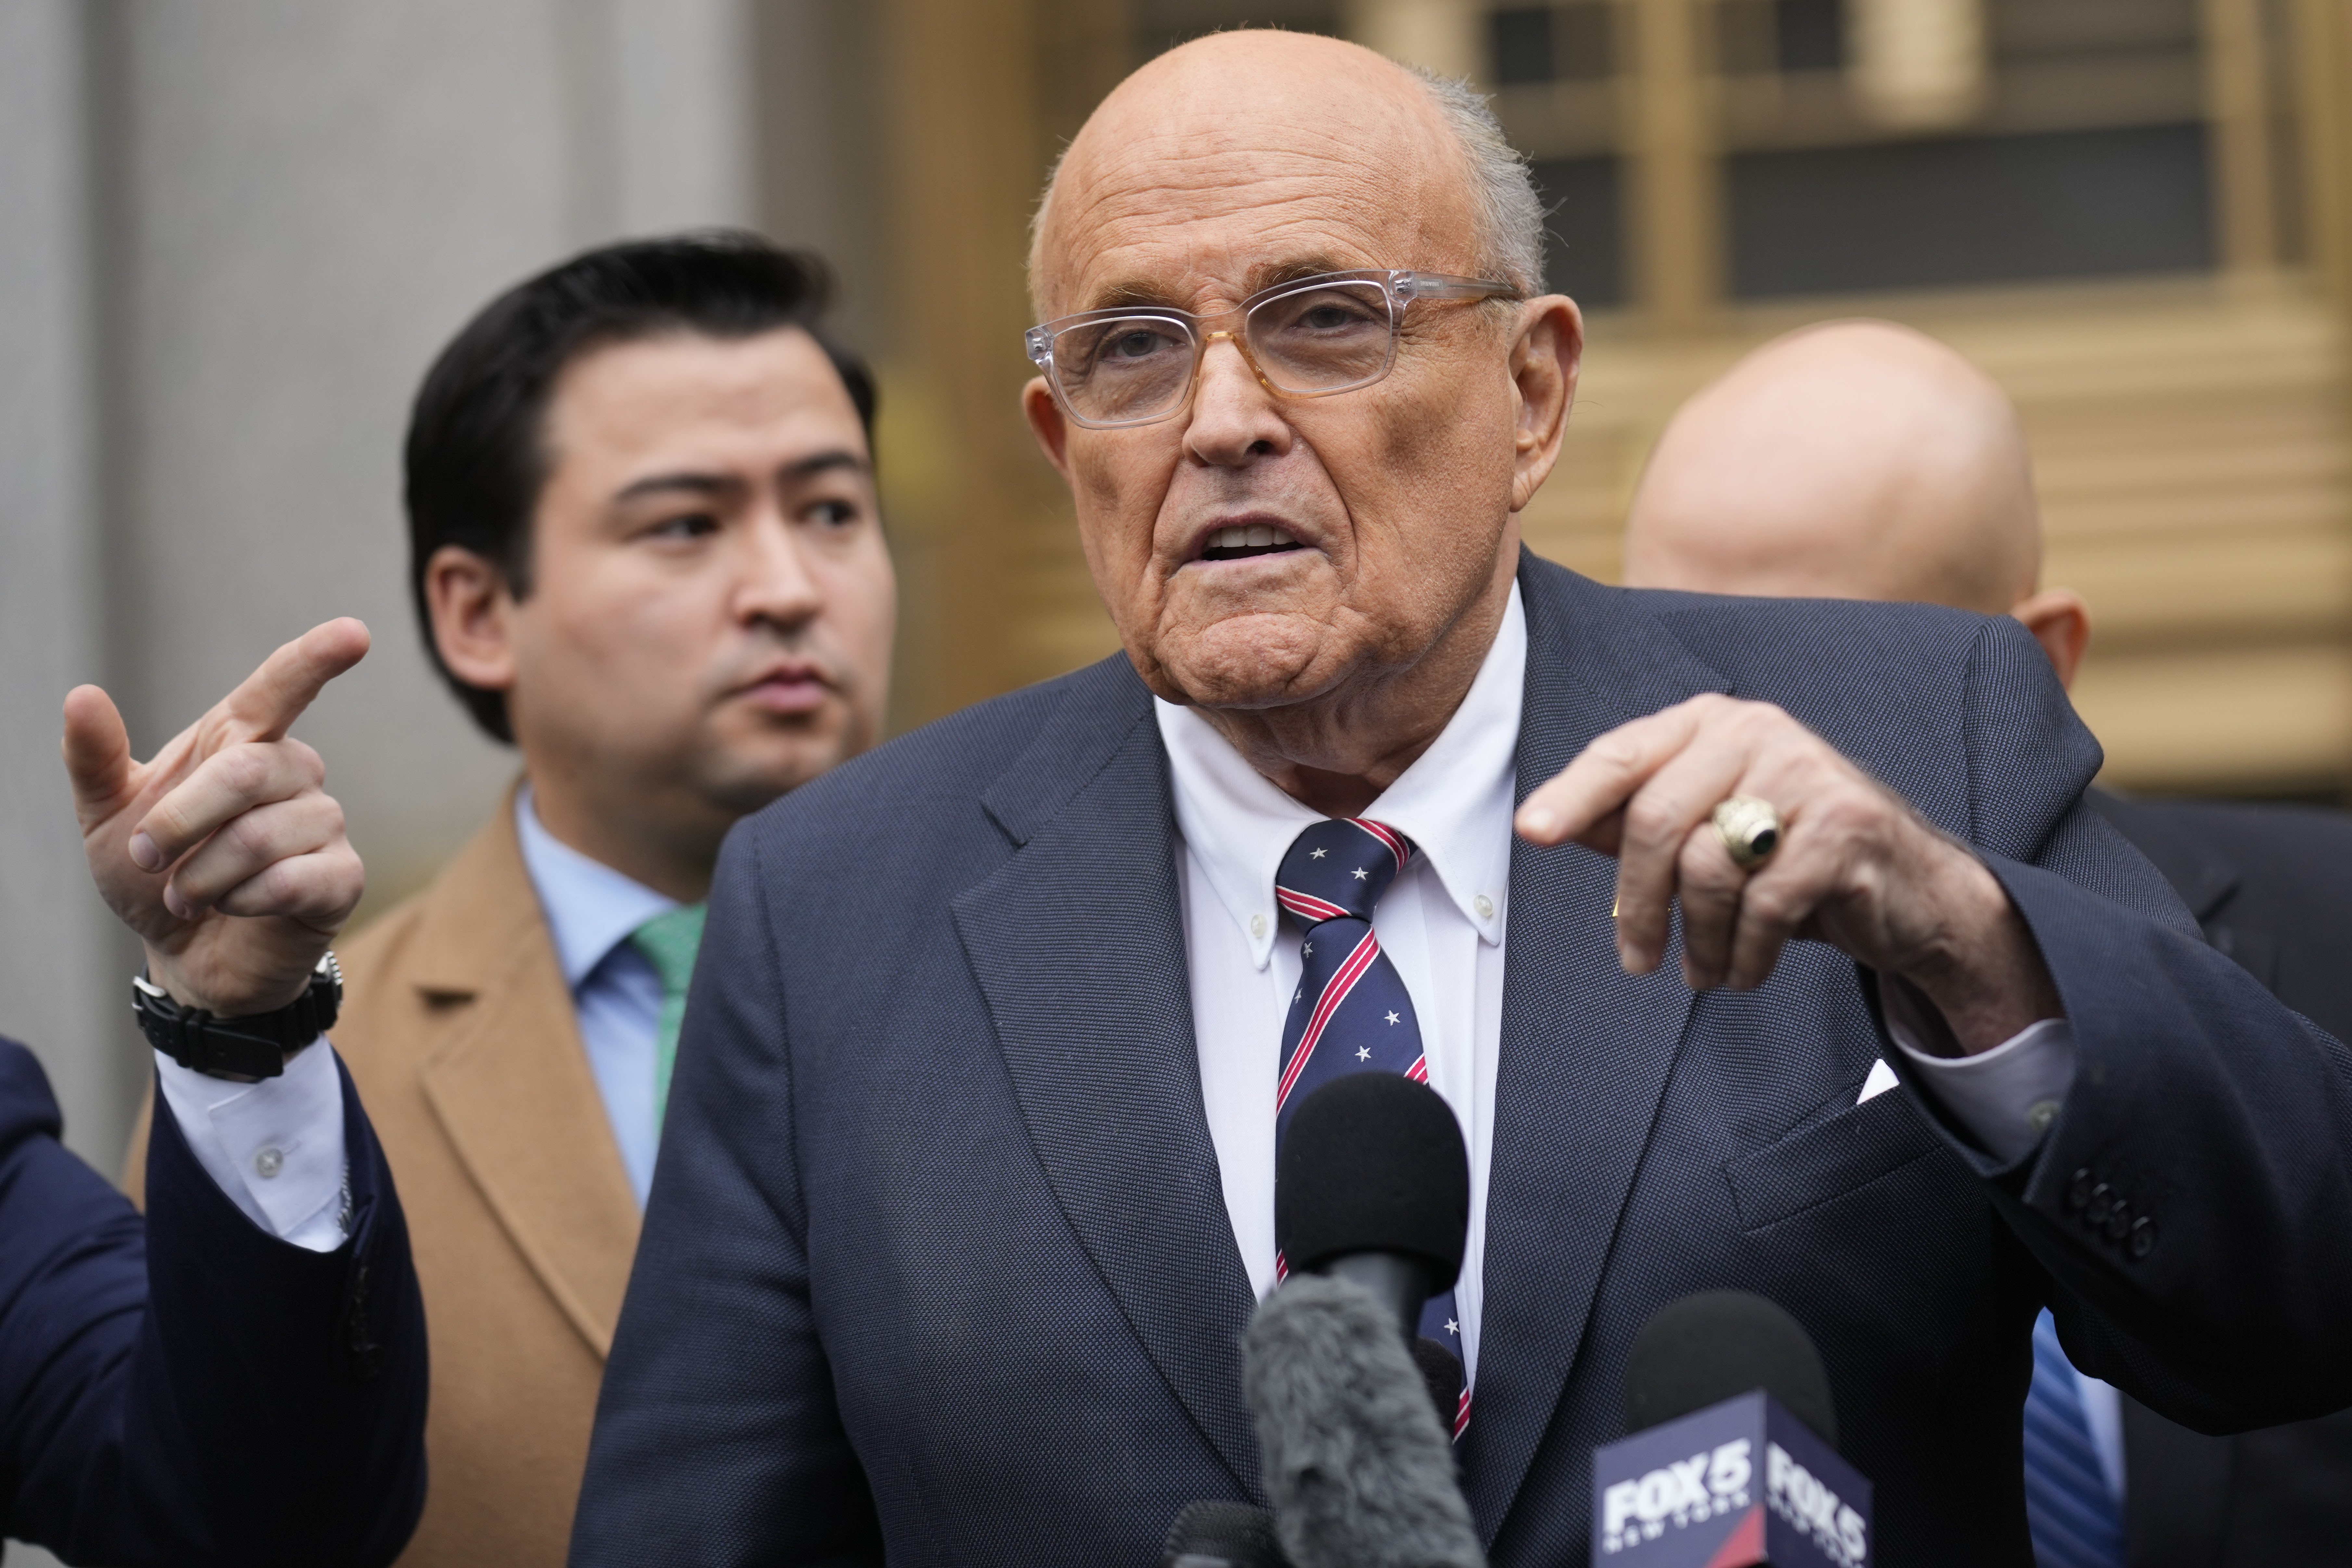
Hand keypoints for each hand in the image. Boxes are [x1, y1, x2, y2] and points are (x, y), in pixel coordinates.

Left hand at [64, 619, 369, 1017]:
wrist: (184, 956)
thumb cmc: (153, 877)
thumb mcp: (106, 818)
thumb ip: (94, 758)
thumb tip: (81, 694)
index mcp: (240, 743)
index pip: (282, 687)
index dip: (316, 657)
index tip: (353, 633)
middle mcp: (293, 773)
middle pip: (248, 770)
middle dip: (181, 822)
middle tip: (147, 859)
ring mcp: (324, 825)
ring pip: (263, 834)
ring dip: (203, 876)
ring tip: (188, 895)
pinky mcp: (342, 877)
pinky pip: (292, 880)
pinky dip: (242, 902)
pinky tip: (234, 909)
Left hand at [1513, 694, 2060, 1053]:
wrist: (1908, 889)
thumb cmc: (1787, 859)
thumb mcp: (1707, 832)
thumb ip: (1632, 821)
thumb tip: (1547, 823)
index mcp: (1712, 724)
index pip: (1622, 753)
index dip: (1572, 795)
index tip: (1531, 833)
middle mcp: (1757, 732)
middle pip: (1655, 820)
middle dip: (1638, 903)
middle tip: (1636, 960)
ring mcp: (1807, 774)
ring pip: (1706, 868)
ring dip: (1697, 940)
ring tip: (1702, 971)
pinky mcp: (1846, 827)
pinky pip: (1764, 905)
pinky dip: (1745, 953)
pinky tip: (1746, 969)